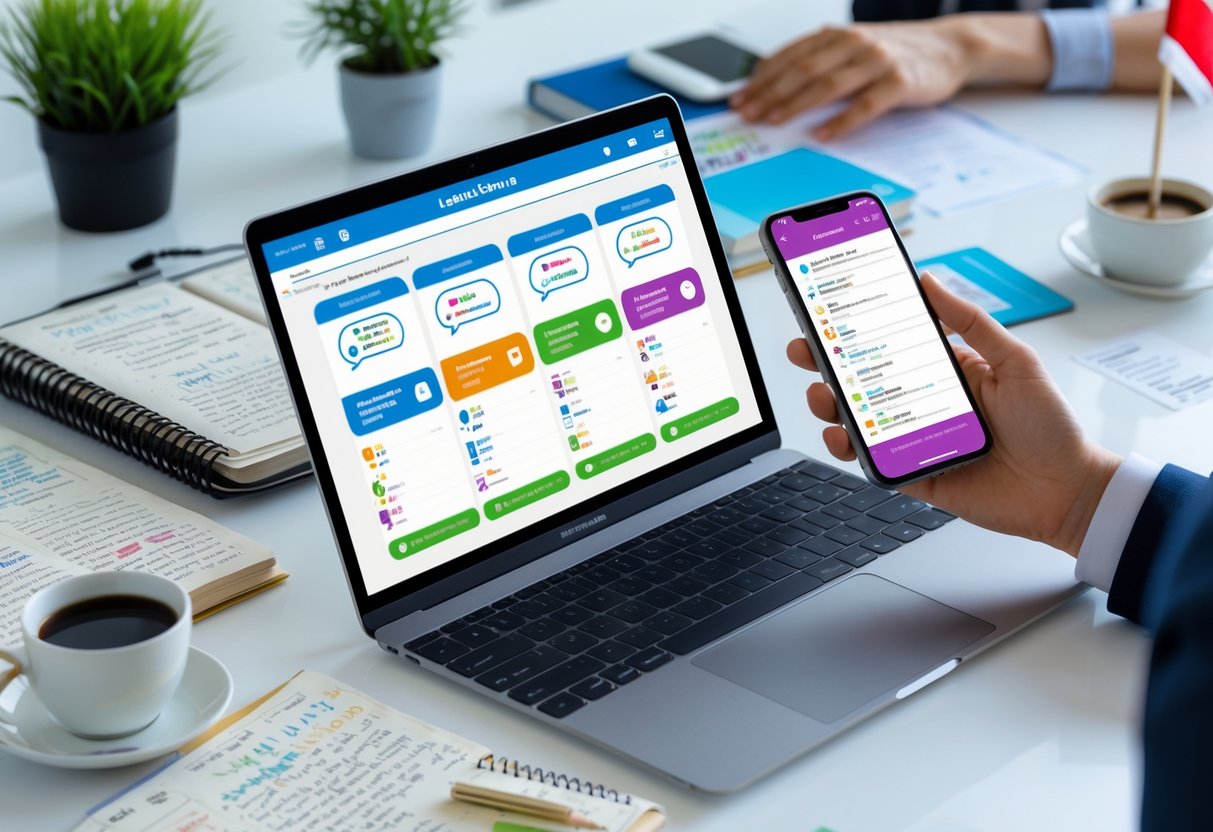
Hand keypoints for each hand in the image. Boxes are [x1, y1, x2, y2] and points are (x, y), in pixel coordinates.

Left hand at [731, 20, 972, 139]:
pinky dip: (841, 122)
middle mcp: (853, 43)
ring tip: (774, 122)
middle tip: (748, 114)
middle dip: (770, 93)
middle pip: (802, 69)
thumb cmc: (895, 53)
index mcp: (836, 35)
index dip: (761, 78)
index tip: (738, 98)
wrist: (949, 47)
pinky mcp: (899, 82)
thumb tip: (774, 84)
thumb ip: (819, 61)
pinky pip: (865, 105)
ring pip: (828, 84)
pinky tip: (822, 135)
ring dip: (796, 104)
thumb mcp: (852, 48)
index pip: (789, 56)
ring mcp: (877, 61)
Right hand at [788, 274, 1120, 556]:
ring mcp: (916, 440)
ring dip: (831, 406)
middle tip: (805, 351)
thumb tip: (929, 281)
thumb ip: (970, 321)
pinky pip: (871, 462)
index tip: (827, 313)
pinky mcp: (914, 475)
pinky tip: (842, 438)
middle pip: (862, 381)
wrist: (1067, 493)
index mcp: (946, 372)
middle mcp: (925, 404)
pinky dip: (848, 450)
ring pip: (858, 420)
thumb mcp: (1015, 360)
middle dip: (826, 364)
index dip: (855, 330)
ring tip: (822, 396)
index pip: (890, 345)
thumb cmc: (1051, 427)